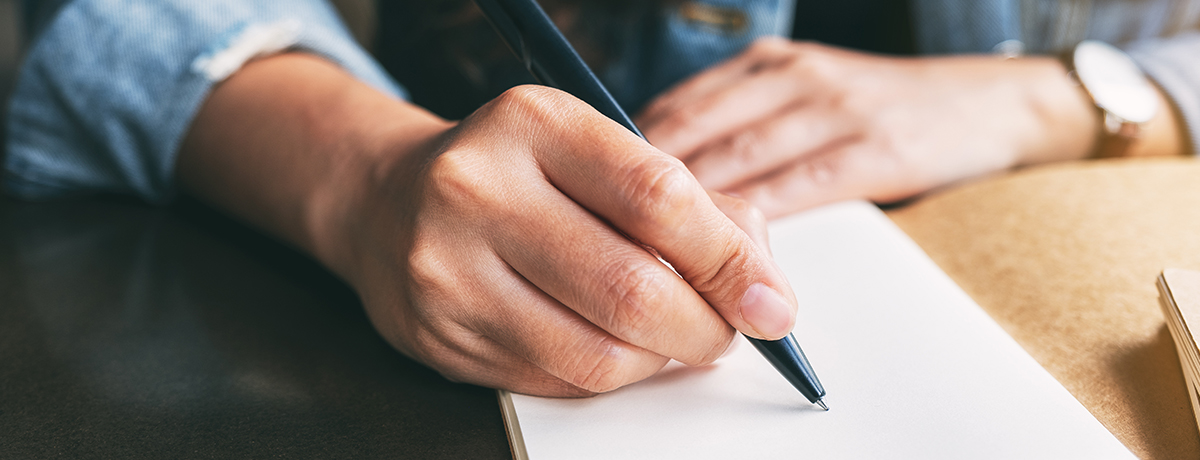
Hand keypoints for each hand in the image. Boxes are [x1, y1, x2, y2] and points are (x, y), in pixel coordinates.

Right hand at [334, 86, 795, 395]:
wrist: (390, 203)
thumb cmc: (515, 174)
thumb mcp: (594, 150)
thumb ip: (686, 202)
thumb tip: (760, 280)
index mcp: (532, 123)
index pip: (658, 198)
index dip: (730, 260)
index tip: (771, 300)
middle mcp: (477, 190)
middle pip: (633, 289)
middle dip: (707, 327)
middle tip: (729, 331)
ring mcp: (449, 270)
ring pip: (598, 354)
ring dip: (662, 359)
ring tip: (672, 337)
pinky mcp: (440, 338)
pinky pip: (559, 382)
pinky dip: (609, 375)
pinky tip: (613, 345)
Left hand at [636, 38, 1104, 217]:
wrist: (995, 104)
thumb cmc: (886, 109)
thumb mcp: (807, 93)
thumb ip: (743, 123)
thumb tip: (664, 180)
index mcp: (769, 63)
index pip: (678, 107)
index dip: (628, 155)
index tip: (594, 197)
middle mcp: (793, 77)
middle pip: (696, 131)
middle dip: (644, 186)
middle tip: (603, 231)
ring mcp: (833, 110)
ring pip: (739, 161)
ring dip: (690, 209)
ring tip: (647, 250)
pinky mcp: (873, 150)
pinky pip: (799, 188)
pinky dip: (755, 222)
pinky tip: (725, 250)